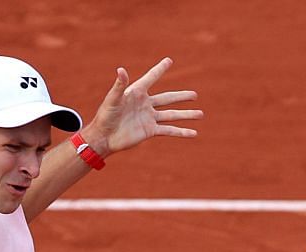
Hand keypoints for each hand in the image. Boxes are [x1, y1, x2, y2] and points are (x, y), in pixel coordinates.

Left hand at [84, 56, 201, 155]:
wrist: (104, 137)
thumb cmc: (105, 116)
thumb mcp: (113, 99)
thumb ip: (119, 85)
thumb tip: (121, 69)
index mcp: (137, 92)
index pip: (152, 78)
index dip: (160, 69)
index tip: (169, 60)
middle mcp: (145, 104)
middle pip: (168, 98)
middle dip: (181, 96)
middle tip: (194, 95)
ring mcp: (149, 118)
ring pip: (172, 115)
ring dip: (186, 115)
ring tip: (201, 114)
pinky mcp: (150, 130)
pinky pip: (169, 130)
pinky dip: (181, 132)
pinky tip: (193, 133)